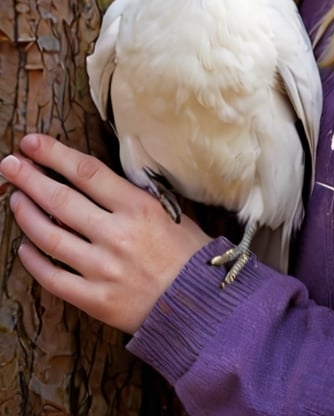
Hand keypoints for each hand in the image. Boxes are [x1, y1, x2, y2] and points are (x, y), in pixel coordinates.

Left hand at [0, 134, 209, 333]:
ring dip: (27, 215)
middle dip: (30, 178)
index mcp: (138, 207)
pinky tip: (25, 247)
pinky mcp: (96, 300)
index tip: (32, 143)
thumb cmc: (186, 252)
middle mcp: (117, 235)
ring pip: (51, 237)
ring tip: (15, 200)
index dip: (54, 154)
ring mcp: (103, 269)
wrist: (200, 303)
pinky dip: (35, 261)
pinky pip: (54, 278)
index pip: (87, 172)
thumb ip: (130, 197)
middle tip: (9, 165)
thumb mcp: (168, 211)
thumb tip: (91, 180)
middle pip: (62, 200)